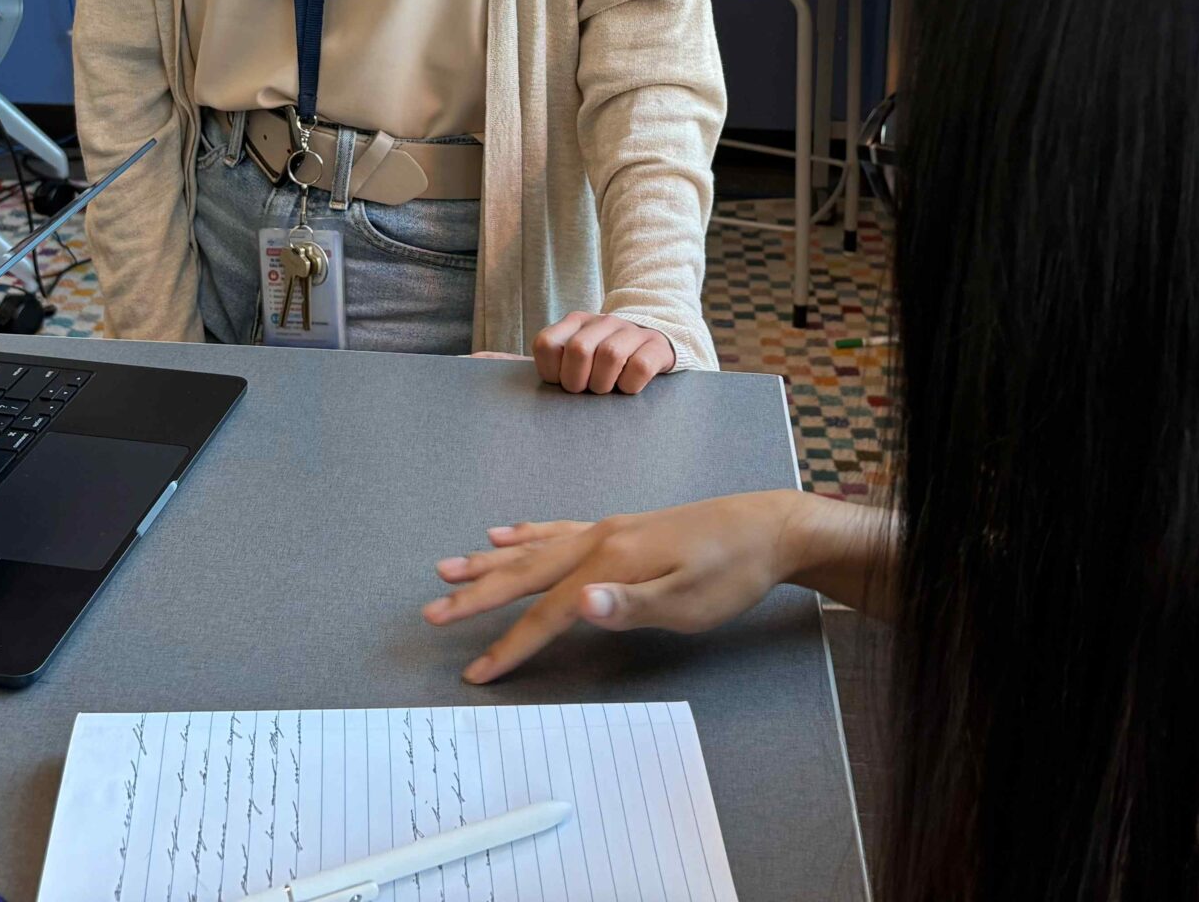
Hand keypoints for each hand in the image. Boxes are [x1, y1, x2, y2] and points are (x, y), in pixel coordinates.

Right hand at [423, 493, 805, 682]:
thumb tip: (579, 606)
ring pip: (533, 547)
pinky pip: (557, 529)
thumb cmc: (731, 572)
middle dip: (477, 594)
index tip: (475, 671)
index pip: (547, 611)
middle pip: (525, 573)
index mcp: (611, 563)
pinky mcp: (620, 527)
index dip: (509, 643)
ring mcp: (608, 529)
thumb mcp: (690, 602)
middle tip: (432, 611)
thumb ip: (630, 605)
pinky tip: (505, 532)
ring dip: (489, 561)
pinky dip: (526, 532)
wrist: (766, 528)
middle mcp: (600, 540)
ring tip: (448, 567)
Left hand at [532, 311, 673, 393]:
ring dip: (604, 384)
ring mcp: (630, 331)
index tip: (562, 382)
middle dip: (577, 381)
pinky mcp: (655, 346)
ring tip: (607, 389)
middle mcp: (602, 321)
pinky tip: (628, 387)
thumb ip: (553, 363)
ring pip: (610, 355)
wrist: (652, 344)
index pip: (545, 344)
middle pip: (578, 349)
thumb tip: (511, 375)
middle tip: (586, 390)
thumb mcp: (577, 355)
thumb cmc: (605, 361)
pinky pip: (639, 368)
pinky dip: (630, 386)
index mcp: (576, 322)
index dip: (550, 372)